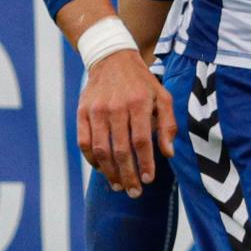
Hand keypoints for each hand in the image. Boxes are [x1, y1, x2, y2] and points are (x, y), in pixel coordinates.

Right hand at [77, 52, 176, 195]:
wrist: (111, 59)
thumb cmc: (142, 82)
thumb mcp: (163, 96)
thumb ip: (168, 124)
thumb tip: (168, 154)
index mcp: (138, 103)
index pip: (142, 141)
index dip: (145, 163)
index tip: (149, 179)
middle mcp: (115, 108)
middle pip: (120, 150)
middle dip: (128, 175)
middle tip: (134, 192)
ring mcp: (96, 111)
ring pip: (100, 150)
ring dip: (110, 172)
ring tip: (119, 186)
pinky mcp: (82, 112)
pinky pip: (84, 143)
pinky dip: (92, 160)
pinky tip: (102, 169)